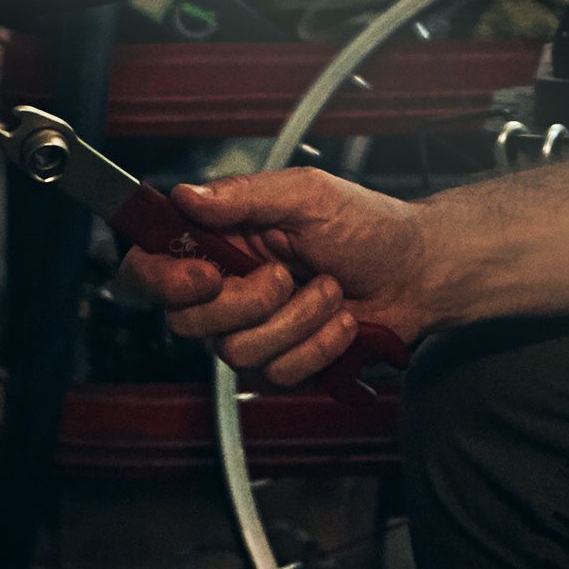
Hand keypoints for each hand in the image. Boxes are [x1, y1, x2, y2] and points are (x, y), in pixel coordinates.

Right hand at [108, 167, 438, 385]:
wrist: (418, 271)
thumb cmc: (367, 225)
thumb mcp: (306, 194)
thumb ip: (242, 195)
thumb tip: (185, 196)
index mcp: (222, 241)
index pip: (151, 268)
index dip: (162, 280)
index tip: (207, 275)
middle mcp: (228, 289)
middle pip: (189, 322)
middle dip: (246, 302)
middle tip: (287, 274)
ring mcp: (255, 330)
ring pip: (237, 353)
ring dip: (297, 320)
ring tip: (330, 290)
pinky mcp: (285, 363)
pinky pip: (280, 374)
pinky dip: (319, 345)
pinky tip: (341, 321)